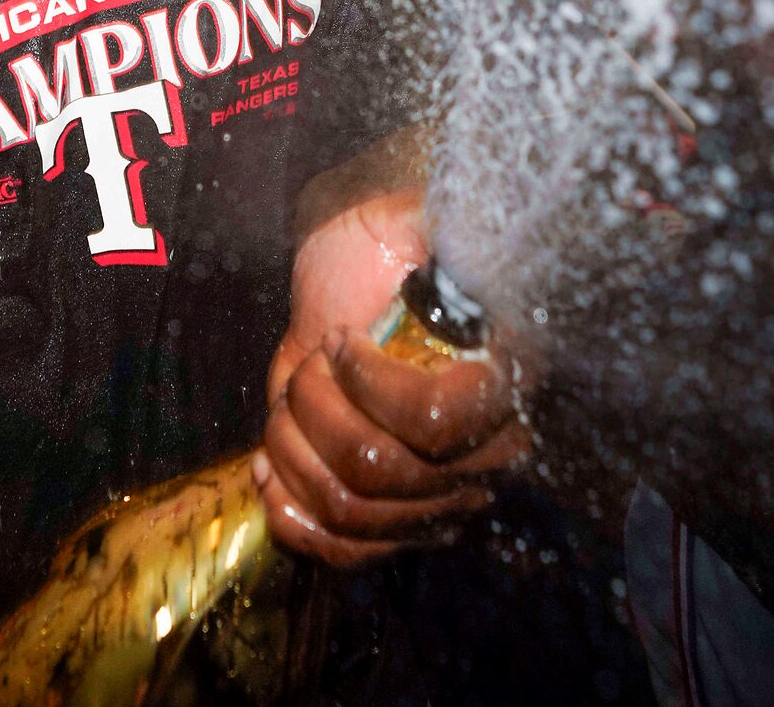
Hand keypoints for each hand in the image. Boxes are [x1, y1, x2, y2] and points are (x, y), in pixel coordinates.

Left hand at [256, 190, 524, 566]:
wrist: (358, 282)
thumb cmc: (386, 248)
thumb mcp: (412, 221)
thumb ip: (439, 228)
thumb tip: (444, 237)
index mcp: (502, 376)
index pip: (435, 421)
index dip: (371, 385)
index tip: (340, 335)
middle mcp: (483, 448)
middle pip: (382, 471)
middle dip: (317, 410)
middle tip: (311, 364)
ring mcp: (439, 492)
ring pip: (352, 509)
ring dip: (295, 452)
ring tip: (290, 403)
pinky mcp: (394, 520)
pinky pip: (348, 552)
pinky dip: (295, 516)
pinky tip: (271, 468)